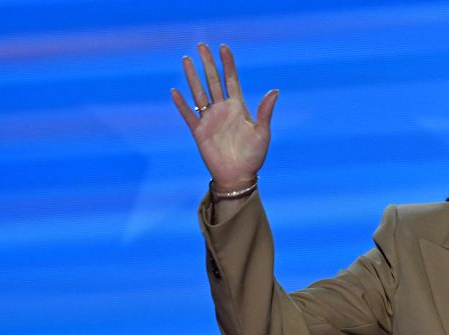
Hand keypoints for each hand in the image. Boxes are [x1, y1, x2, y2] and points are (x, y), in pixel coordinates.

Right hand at [171, 43, 278, 190]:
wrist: (239, 176)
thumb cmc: (254, 156)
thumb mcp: (263, 133)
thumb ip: (265, 112)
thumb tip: (274, 90)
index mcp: (238, 107)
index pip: (232, 80)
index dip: (228, 64)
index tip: (224, 47)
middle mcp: (222, 109)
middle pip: (213, 81)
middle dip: (207, 63)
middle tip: (201, 45)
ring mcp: (209, 119)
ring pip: (199, 92)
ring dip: (192, 77)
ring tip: (186, 59)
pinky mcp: (199, 131)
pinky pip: (188, 114)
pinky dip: (181, 103)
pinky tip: (175, 91)